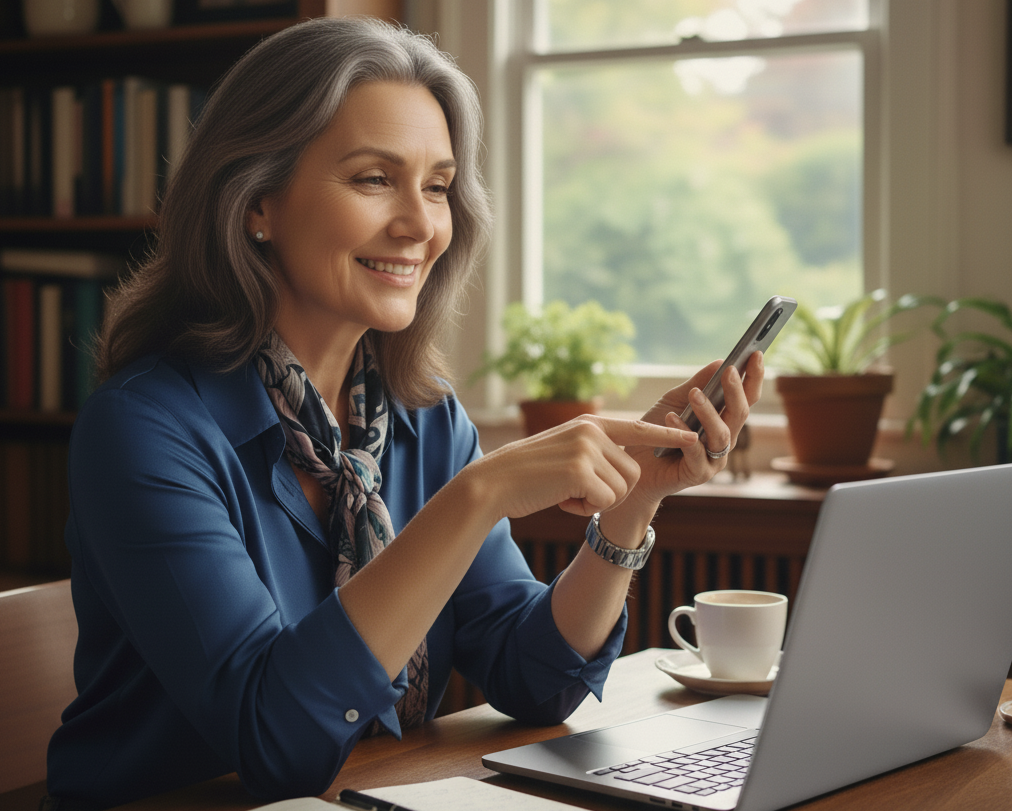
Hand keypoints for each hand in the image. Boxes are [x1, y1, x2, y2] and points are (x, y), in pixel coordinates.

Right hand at [470, 415, 699, 521]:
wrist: (494, 482)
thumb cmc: (527, 474)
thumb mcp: (565, 452)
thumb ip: (593, 452)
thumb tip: (626, 470)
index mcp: (590, 424)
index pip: (639, 429)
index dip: (667, 436)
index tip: (694, 437)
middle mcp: (592, 432)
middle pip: (632, 472)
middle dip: (611, 492)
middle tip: (576, 493)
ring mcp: (587, 449)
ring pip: (622, 488)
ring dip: (597, 502)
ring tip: (566, 494)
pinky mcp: (580, 470)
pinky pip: (605, 501)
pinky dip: (585, 510)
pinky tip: (562, 501)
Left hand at [620, 350, 764, 507]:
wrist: (636, 467)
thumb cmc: (657, 431)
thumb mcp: (674, 401)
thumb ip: (697, 383)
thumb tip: (721, 361)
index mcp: (724, 420)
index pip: (746, 398)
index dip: (754, 377)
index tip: (756, 353)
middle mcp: (725, 440)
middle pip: (740, 413)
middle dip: (737, 391)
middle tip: (729, 370)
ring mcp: (714, 459)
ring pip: (722, 434)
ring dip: (709, 412)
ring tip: (694, 394)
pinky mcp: (698, 473)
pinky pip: (696, 452)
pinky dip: (684, 433)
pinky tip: (672, 418)